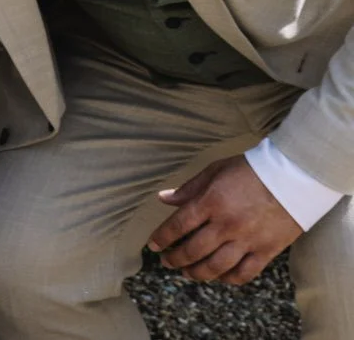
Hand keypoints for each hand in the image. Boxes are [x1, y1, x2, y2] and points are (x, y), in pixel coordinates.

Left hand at [147, 155, 302, 283]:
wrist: (295, 177)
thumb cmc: (251, 170)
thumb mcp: (215, 171)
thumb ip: (189, 188)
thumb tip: (163, 199)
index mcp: (211, 202)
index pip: (178, 226)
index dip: (162, 238)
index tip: (152, 246)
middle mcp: (227, 225)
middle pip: (194, 250)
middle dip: (175, 259)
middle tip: (166, 262)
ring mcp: (248, 240)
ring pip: (216, 267)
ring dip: (197, 273)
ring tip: (187, 273)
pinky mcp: (267, 251)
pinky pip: (245, 273)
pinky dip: (229, 279)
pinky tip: (220, 277)